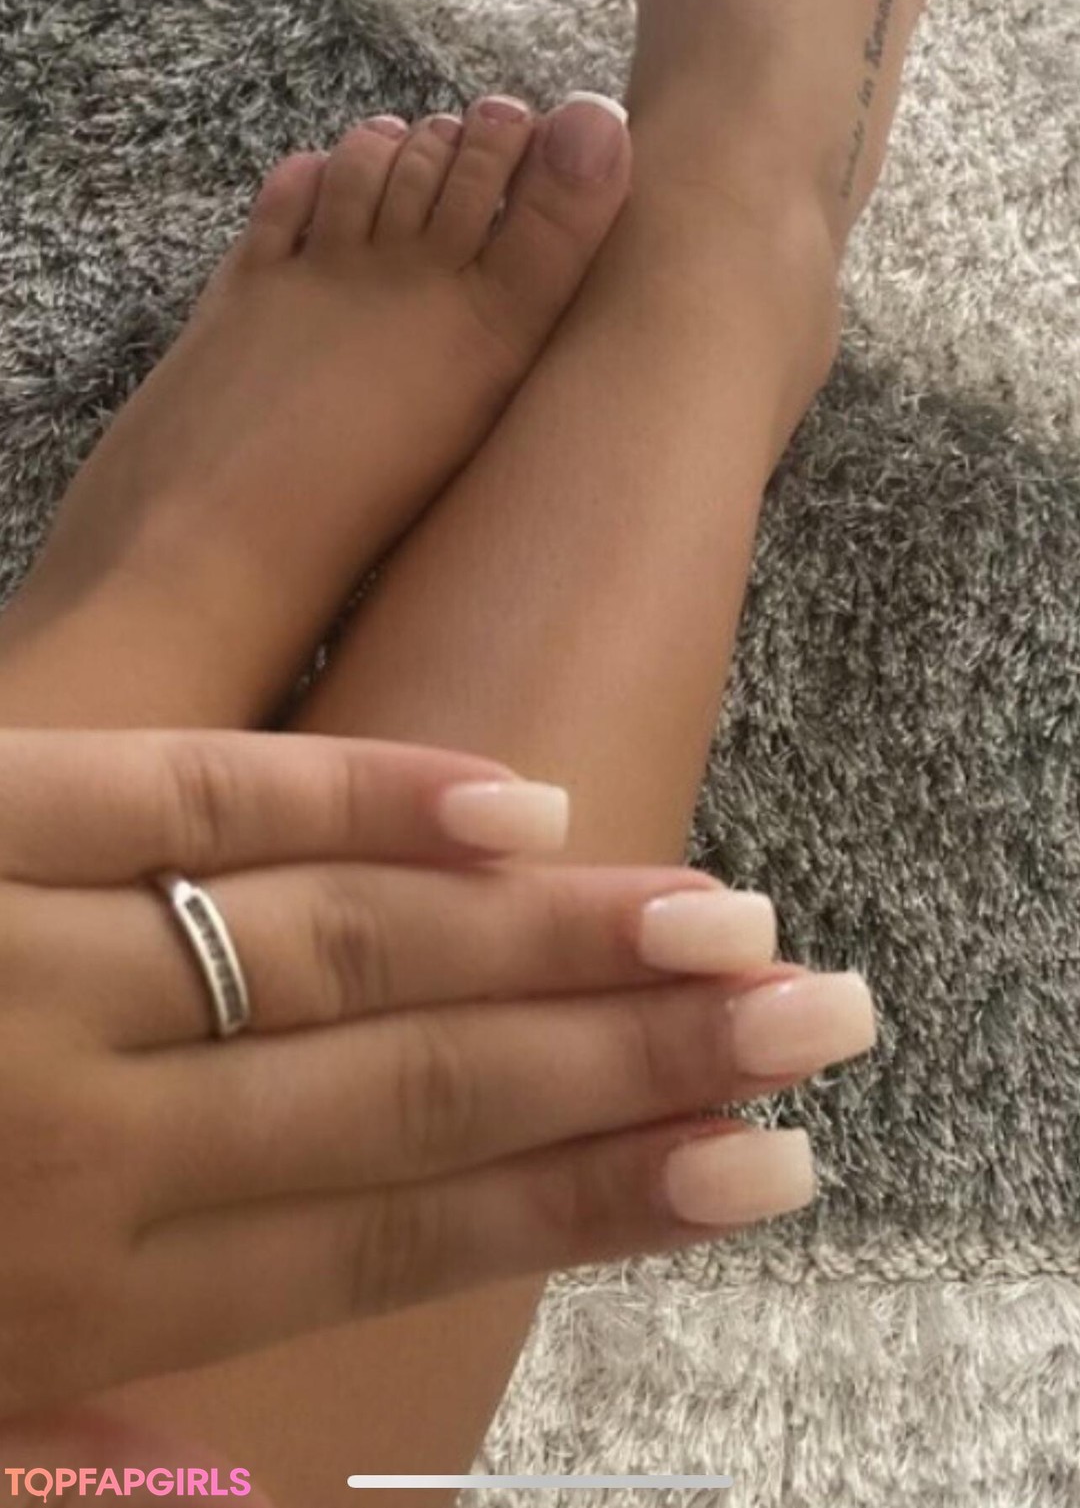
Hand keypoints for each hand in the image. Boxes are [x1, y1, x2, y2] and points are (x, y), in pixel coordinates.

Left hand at [0, 726, 832, 1418]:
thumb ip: (62, 1439)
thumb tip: (193, 1470)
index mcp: (79, 1298)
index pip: (391, 1241)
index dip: (585, 1198)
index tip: (755, 1164)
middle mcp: (87, 1144)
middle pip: (418, 1089)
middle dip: (634, 1053)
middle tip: (813, 1018)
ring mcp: (38, 970)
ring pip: (350, 945)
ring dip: (552, 934)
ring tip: (723, 921)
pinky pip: (199, 793)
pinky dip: (364, 792)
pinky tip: (515, 806)